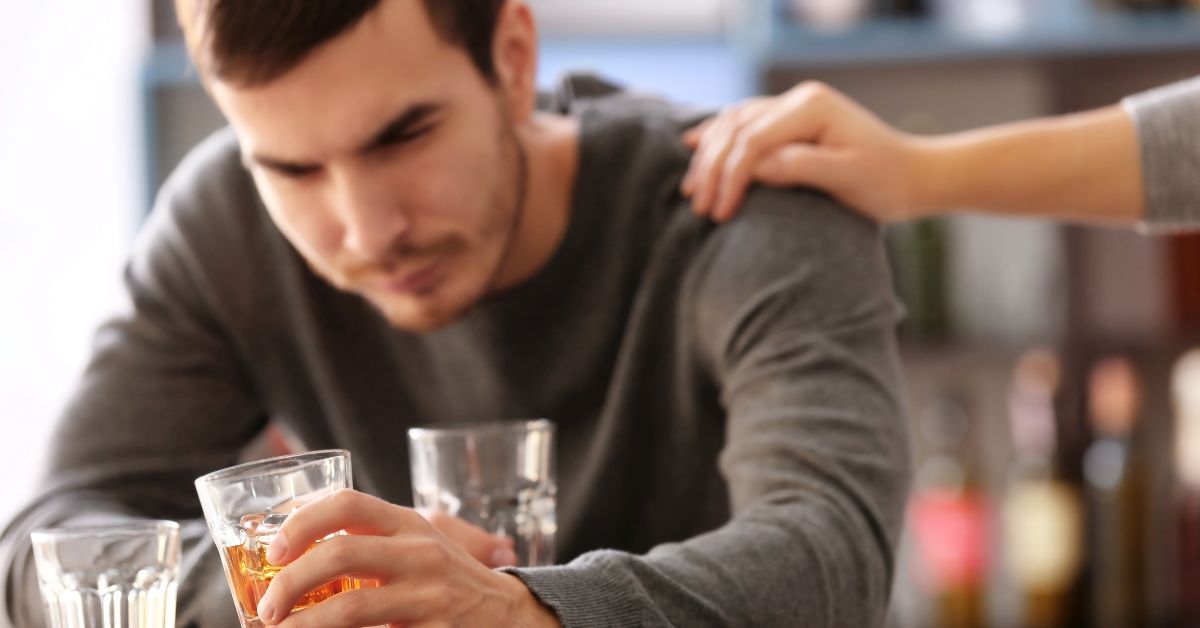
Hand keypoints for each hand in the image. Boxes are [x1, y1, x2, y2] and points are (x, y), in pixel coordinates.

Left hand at [254, 489, 559, 627]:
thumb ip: (369, 539)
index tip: (274, 552)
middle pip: (340, 554)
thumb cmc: (444, 578)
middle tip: (268, 610)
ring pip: (351, 608)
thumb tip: (287, 553)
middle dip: (290, 584)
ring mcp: (430, 595)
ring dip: (305, 627)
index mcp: (408, 523)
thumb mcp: (415, 544)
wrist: (507, 614)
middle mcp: (420, 553)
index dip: (301, 523)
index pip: (347, 503)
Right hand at [681, 81, 929, 222]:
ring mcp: (792, 106)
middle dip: (712, 169)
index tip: (720, 213)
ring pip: (733, 123)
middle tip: (698, 207)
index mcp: (811, 107)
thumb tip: (755, 169)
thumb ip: (800, 168)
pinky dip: (716, 137)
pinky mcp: (789, 120)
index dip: (730, 177)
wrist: (912, 176)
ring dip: (707, 154)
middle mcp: (798, 99)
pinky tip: (694, 145)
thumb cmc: (885, 182)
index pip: (753, 140)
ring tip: (690, 188)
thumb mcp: (846, 178)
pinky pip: (742, 124)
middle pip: (736, 129)